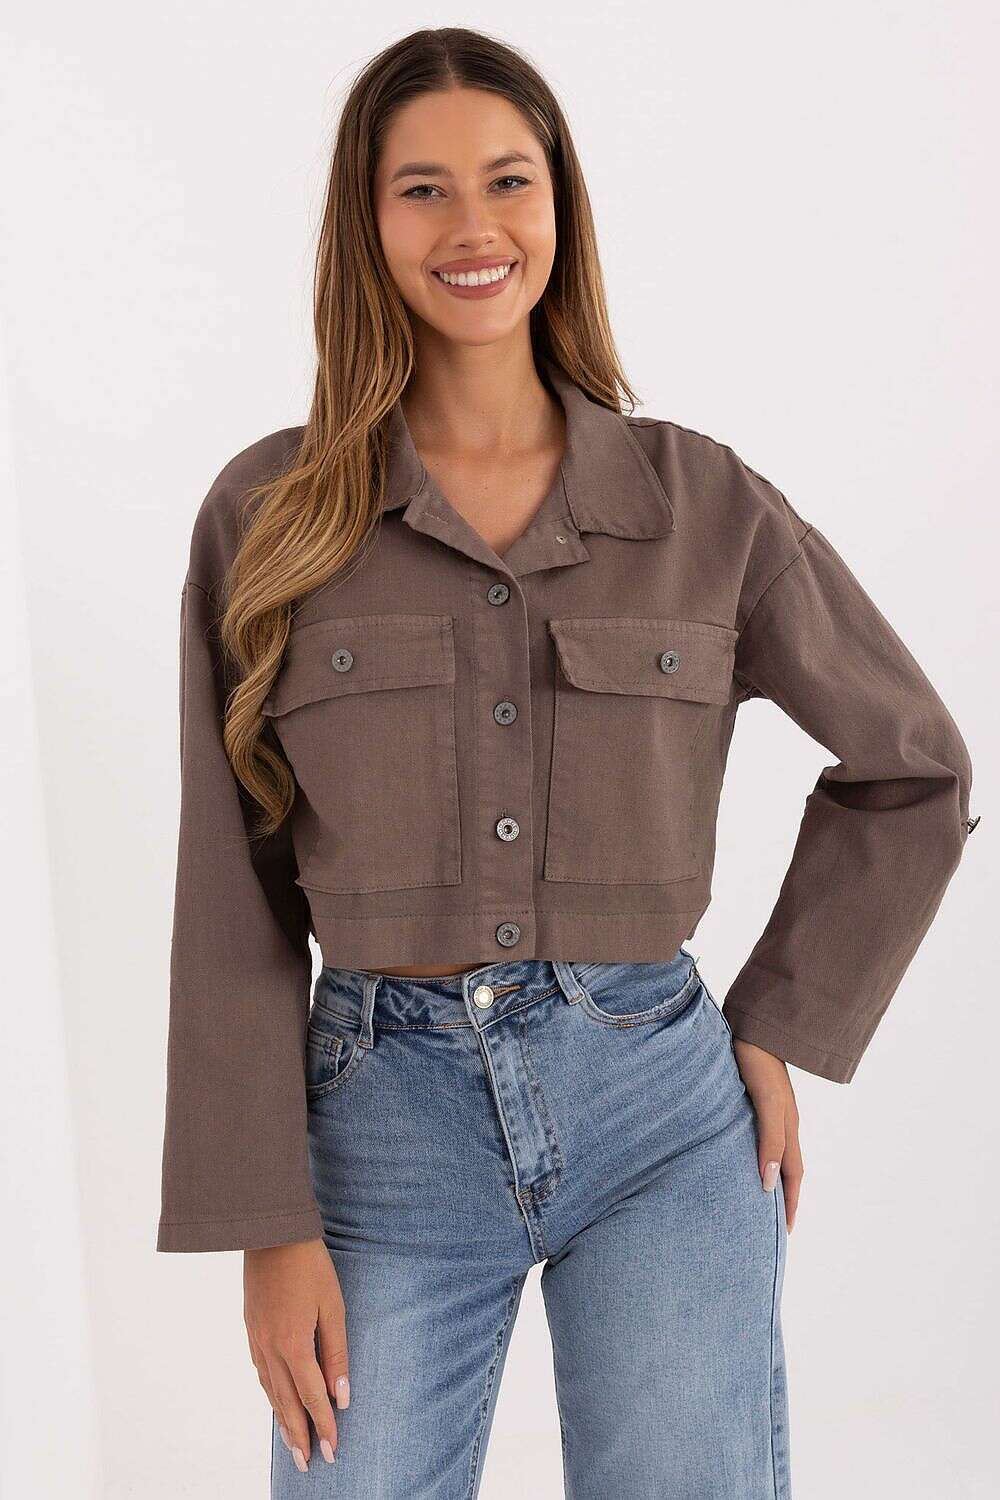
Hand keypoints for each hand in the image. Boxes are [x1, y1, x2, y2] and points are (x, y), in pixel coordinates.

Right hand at [243, 1237, 349, 1471]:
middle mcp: (270, 1348)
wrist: (271, 1232)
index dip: (324, 1426)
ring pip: (270, 1391)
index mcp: (294, 1344)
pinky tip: (276, 1399)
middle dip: (299, 1436)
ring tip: (293, 1443)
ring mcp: (256, 1339)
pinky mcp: (251, 1328)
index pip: (312, 1397)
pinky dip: (270, 1393)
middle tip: (309, 1464)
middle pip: (286, 1403)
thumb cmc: (309, 1265)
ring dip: (282, 1420)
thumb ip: (336, 1352)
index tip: (332, 1451)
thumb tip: (342, 1394)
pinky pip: (261, 1372)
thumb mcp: (332, 1305)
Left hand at [731, 1039, 802, 1232]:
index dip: (791, 1203)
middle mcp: (784, 1121)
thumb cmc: (757, 1063)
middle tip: (774, 1223)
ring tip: (760, 1196)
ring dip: (773, 1175)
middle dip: (785, 1195)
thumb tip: (767, 1184)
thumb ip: (770, 1141)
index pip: (792, 1175)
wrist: (753, 1025)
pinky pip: (763, 1135)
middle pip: (788, 1167)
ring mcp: (773, 1109)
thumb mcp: (767, 1105)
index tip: (786, 1232)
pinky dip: (761, 1153)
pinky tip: (743, 1153)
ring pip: (776, 1151)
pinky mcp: (758, 1097)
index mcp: (789, 1127)